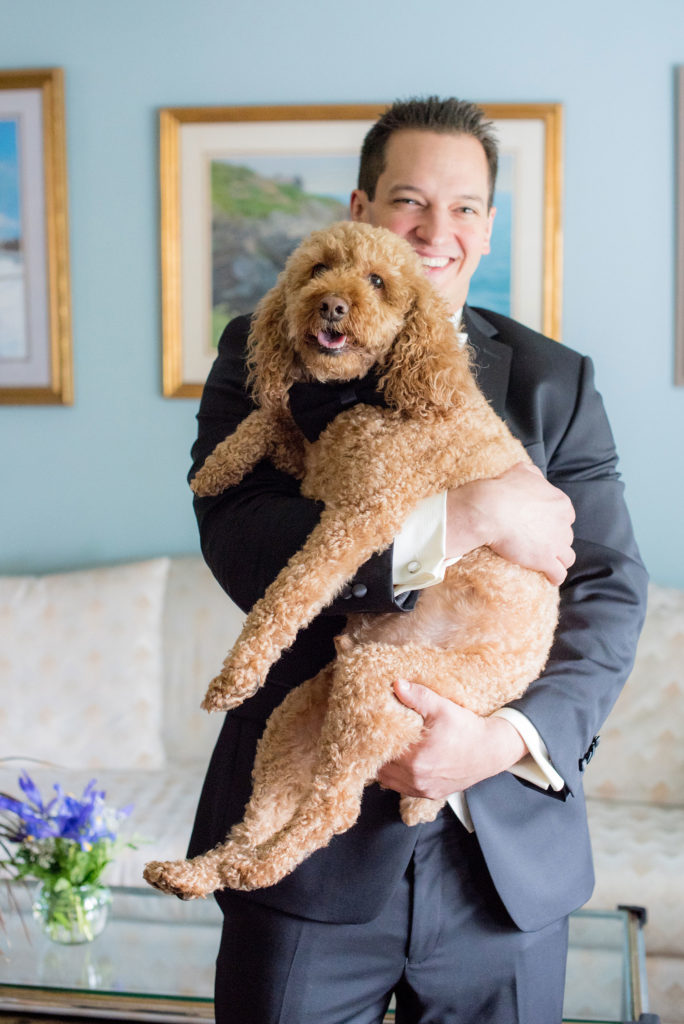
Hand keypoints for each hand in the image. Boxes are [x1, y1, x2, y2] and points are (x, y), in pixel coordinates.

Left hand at [376, 679, 527, 796]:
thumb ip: (418, 696)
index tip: (367, 728)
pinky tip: (398, 761)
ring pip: (389, 780)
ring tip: (384, 748)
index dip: (371, 739)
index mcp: (416, 758)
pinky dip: (396, 776)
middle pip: (381, 767)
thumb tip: (396, 684)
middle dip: (376, 751)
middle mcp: (417, 778)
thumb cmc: (467, 729)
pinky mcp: (429, 794)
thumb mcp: (443, 708)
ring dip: (385, 765)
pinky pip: (402, 787)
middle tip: (371, 736)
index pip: (380, 750)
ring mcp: (423, 789)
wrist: (491, 751)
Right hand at [446, 462, 575, 584]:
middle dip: (555, 541)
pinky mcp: (545, 559)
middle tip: (539, 544)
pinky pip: (559, 574)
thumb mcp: (522, 471)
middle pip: (566, 536)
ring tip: (548, 564)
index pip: (566, 517)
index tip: (542, 528)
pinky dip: (555, 577)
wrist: (489, 508)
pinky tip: (549, 578)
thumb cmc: (502, 488)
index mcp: (561, 503)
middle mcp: (564, 523)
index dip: (554, 523)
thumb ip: (535, 474)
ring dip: (558, 560)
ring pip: (567, 557)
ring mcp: (556, 543)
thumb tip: (535, 476)